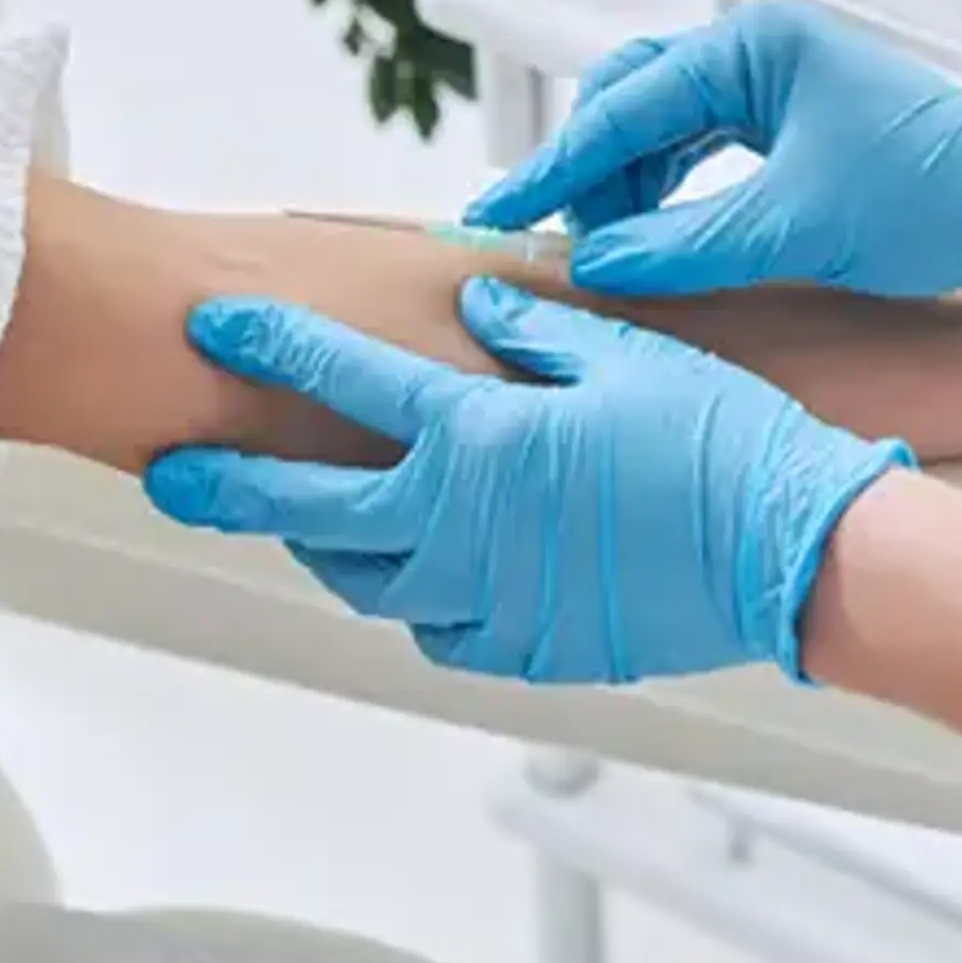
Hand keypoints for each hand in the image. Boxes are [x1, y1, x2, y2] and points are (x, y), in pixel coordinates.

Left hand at [145, 280, 909, 682]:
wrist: (791, 558)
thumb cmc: (723, 446)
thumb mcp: (629, 357)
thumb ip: (537, 332)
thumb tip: (477, 311)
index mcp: (478, 440)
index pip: (341, 382)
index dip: (268, 347)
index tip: (213, 324)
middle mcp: (461, 527)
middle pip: (306, 511)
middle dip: (228, 488)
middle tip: (170, 476)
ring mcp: (490, 599)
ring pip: (365, 580)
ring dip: (322, 546)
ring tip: (296, 523)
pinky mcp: (529, 651)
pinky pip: (438, 631)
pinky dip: (412, 600)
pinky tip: (414, 577)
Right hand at [464, 2, 961, 298]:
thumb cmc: (940, 193)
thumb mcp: (800, 226)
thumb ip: (688, 244)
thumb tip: (601, 262)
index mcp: (754, 48)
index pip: (622, 106)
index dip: (555, 166)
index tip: (499, 210)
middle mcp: (758, 51)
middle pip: (630, 101)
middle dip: (586, 170)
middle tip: (548, 237)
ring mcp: (776, 85)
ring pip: (662, 128)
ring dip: (625, 186)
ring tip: (601, 249)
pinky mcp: (794, 125)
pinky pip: (700, 149)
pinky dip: (665, 192)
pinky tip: (651, 238)